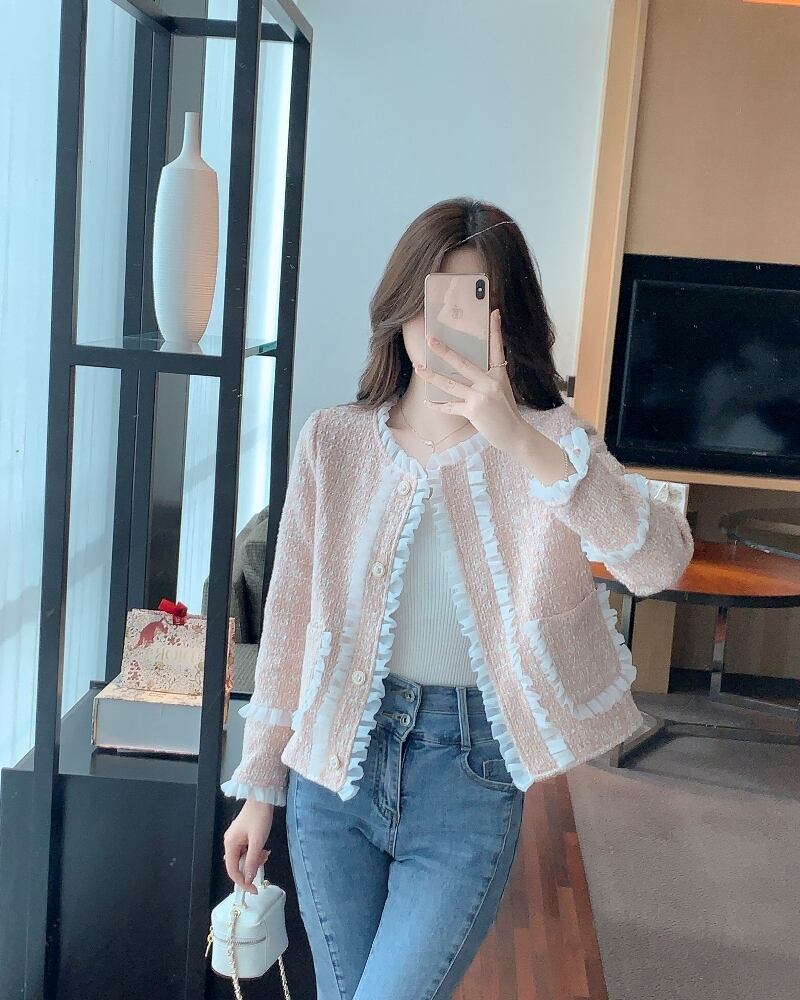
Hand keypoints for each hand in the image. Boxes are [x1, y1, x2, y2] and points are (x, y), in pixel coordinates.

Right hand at [223, 799, 273, 894]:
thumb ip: (252, 861)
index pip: (232, 871)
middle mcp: (230, 843)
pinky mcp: (242, 836)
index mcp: (230, 844)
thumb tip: (248, 878)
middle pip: (238, 865)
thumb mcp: (258, 841)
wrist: (262, 798)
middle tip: (263, 860)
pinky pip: (247, 851)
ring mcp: (236, 839)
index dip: (242, 882)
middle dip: (251, 867)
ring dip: (255, 859)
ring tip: (265, 852)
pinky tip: (263, 848)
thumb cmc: (259, 816)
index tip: (253, 889)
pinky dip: (255, 853)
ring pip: (244, 858)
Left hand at [416, 308, 526, 454]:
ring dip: (432, 376)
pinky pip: (450, 406)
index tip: (494, 313)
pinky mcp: (473, 411)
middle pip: (463, 363)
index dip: (495, 330)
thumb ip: (488, 378)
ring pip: (450, 384)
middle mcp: (489, 383)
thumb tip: (469, 368)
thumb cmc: (506, 412)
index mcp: (499, 375)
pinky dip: (438, 405)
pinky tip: (428, 401)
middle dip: (444, 351)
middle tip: (430, 339)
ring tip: (418, 367)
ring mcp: (480, 397)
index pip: (497, 348)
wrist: (514, 434)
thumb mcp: (502, 389)